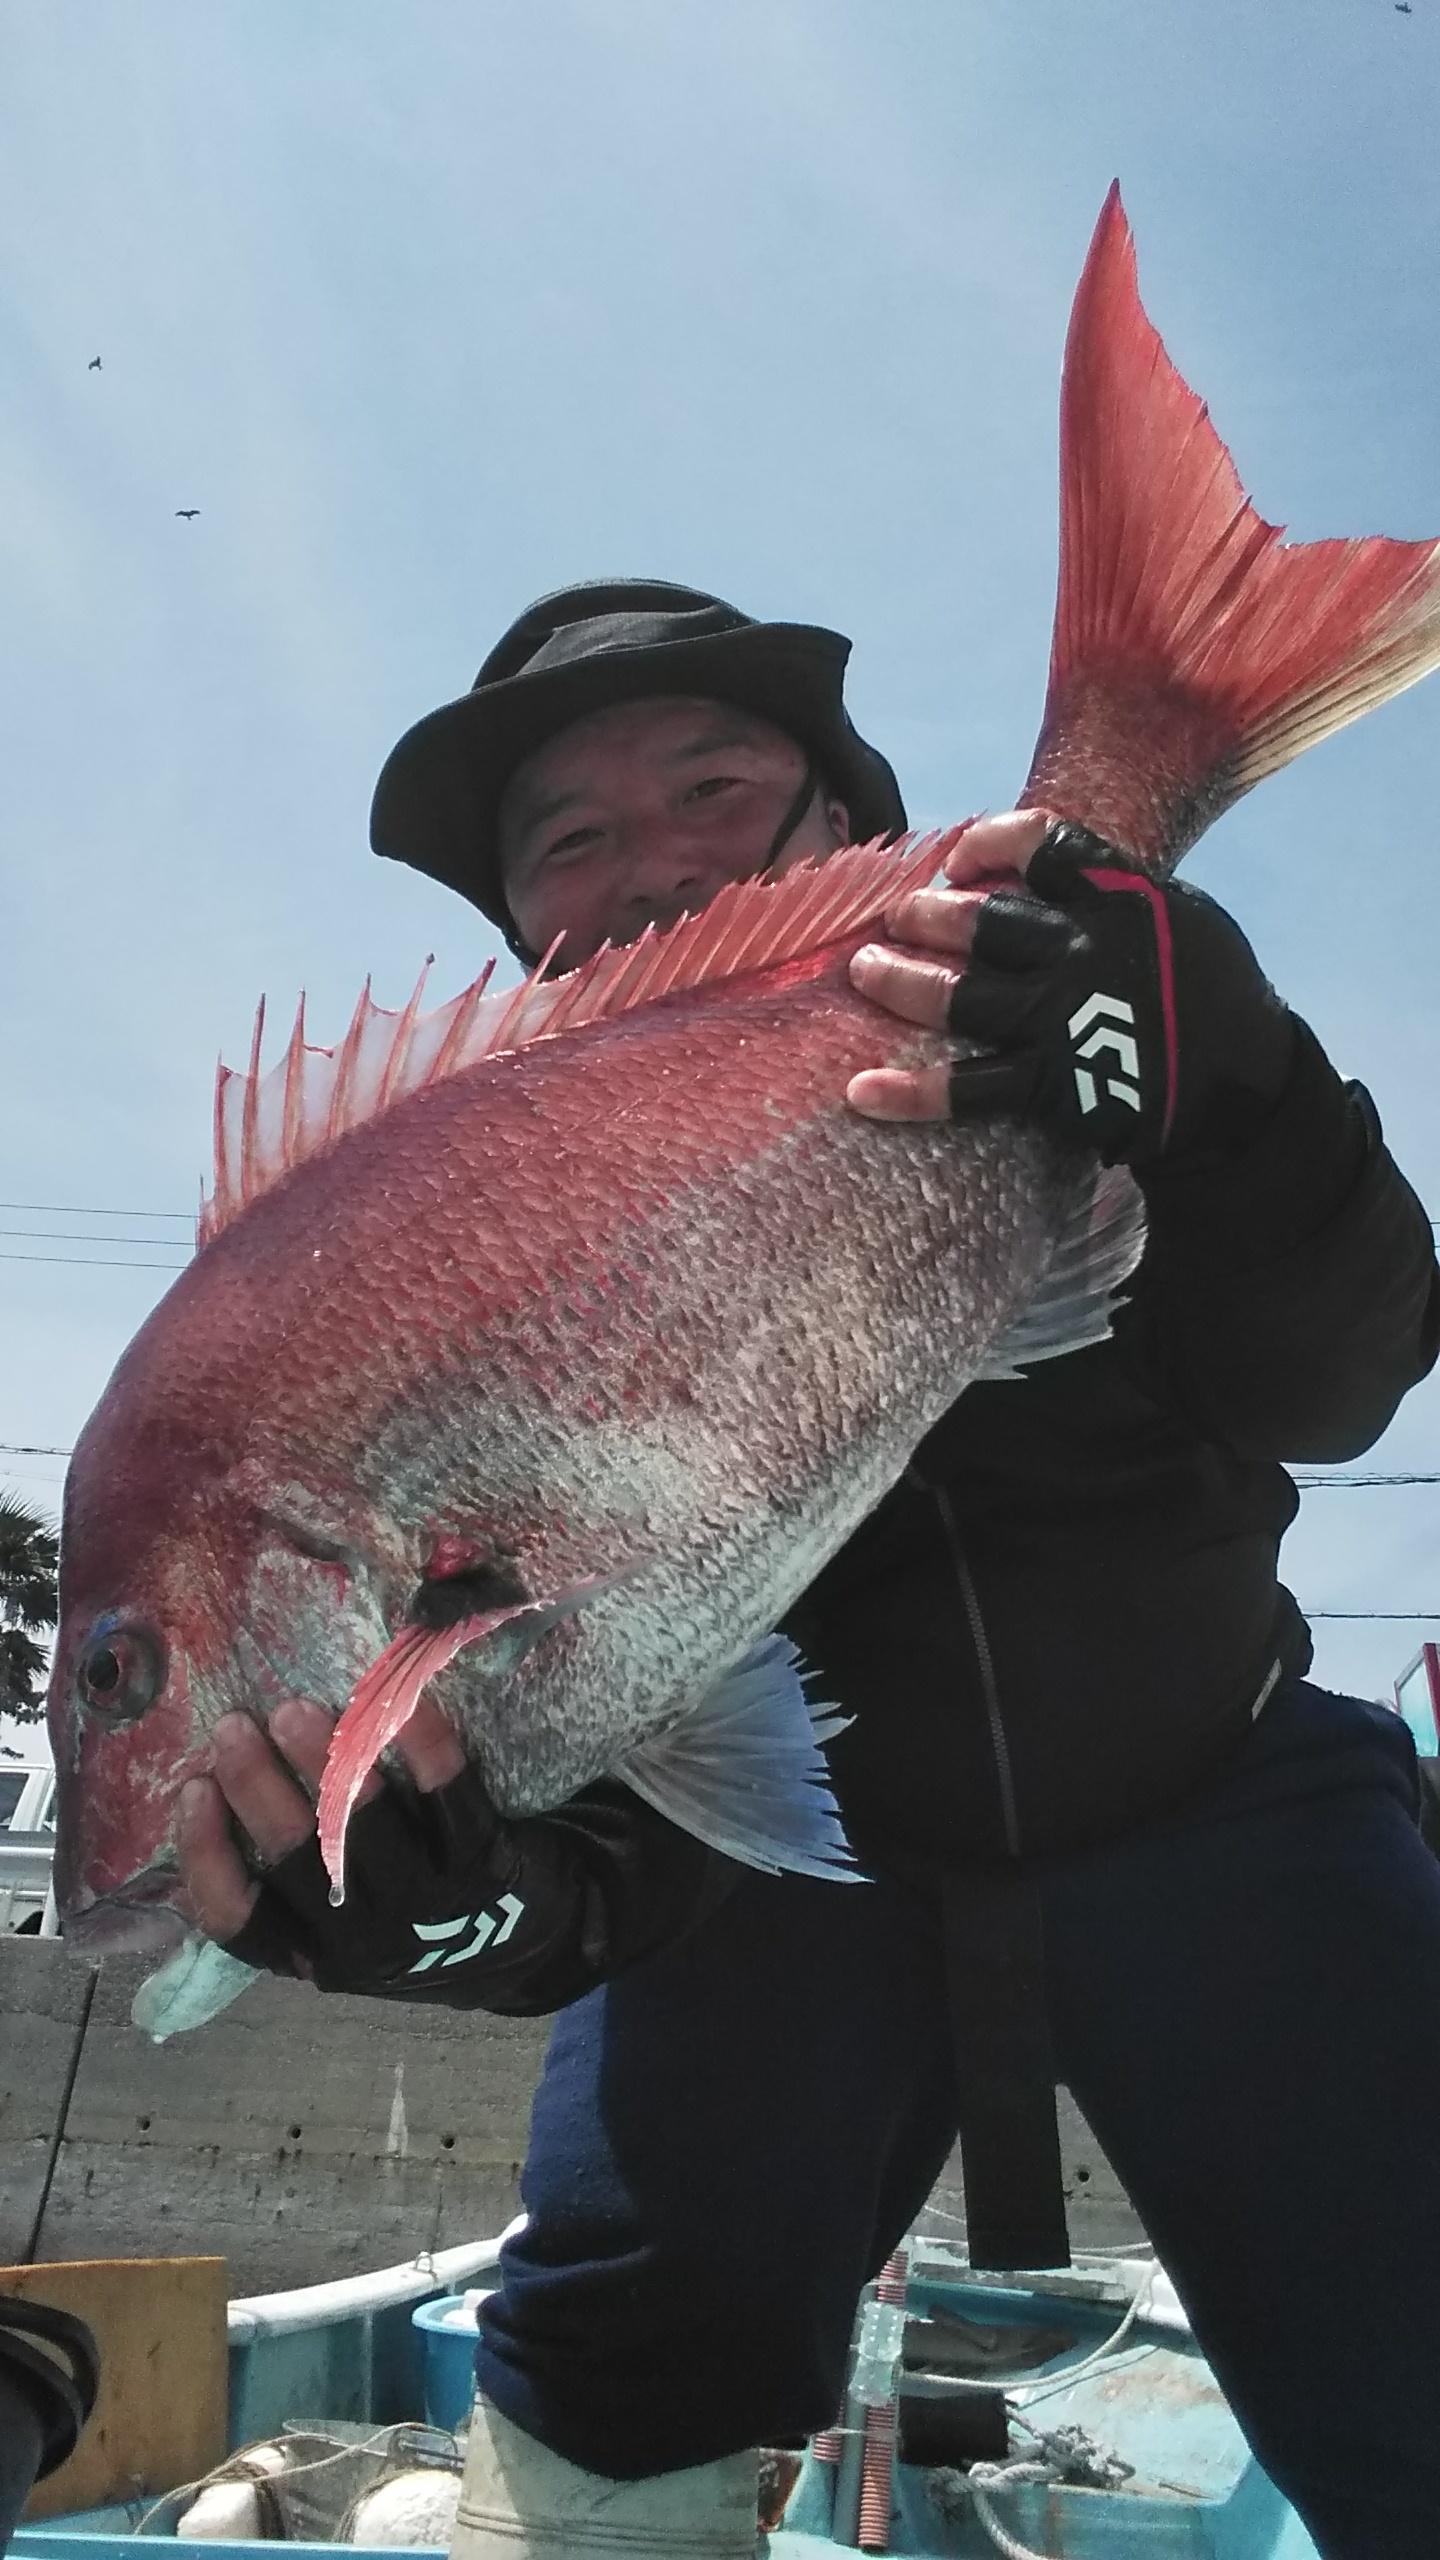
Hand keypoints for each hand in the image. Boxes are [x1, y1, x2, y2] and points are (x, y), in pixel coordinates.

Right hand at [177, 1697, 737, 2009]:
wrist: (533, 1945)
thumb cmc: (415, 1917)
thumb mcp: (344, 1928)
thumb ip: (291, 1880)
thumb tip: (216, 1783)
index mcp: (316, 1954)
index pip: (240, 1921)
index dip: (206, 1856)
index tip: (190, 1789)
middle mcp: (367, 1939)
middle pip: (298, 1860)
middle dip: (257, 1787)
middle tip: (235, 1727)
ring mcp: (430, 1904)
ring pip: (365, 1825)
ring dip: (324, 1761)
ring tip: (294, 1711)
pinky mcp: (486, 1862)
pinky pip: (449, 1794)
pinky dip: (422, 1743)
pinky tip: (399, 1702)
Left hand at [845, 810, 1295, 1165]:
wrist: (1245, 1091)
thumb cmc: (1210, 997)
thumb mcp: (1181, 919)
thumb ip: (1113, 893)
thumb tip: (1037, 873)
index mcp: (1123, 899)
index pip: (1043, 845)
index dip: (989, 845)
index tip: (959, 861)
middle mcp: (1088, 952)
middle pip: (985, 921)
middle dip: (927, 916)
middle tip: (896, 918)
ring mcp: (1066, 1020)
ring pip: (962, 996)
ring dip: (900, 981)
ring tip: (863, 969)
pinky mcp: (1055, 1086)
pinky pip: (969, 1088)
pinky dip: (912, 1092)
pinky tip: (863, 1091)